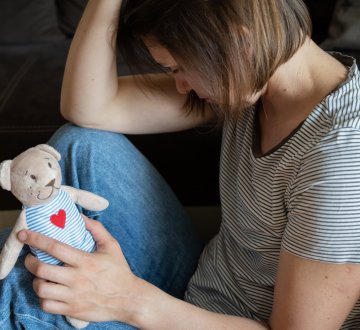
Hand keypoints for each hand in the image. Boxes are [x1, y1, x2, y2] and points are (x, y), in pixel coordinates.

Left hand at [17, 217, 141, 323]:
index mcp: (85, 261)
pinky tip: (49, 291)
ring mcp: (73, 296)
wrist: (128, 298)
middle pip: (42, 269)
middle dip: (30, 262)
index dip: (37, 239)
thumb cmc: (119, 270)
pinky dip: (43, 298)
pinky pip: (47, 305)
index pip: (55, 247)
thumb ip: (96, 229)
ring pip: (42, 289)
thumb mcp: (112, 245)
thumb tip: (81, 217)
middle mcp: (77, 278)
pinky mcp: (72, 310)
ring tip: (41, 276)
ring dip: (37, 280)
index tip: (24, 234)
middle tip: (31, 258)